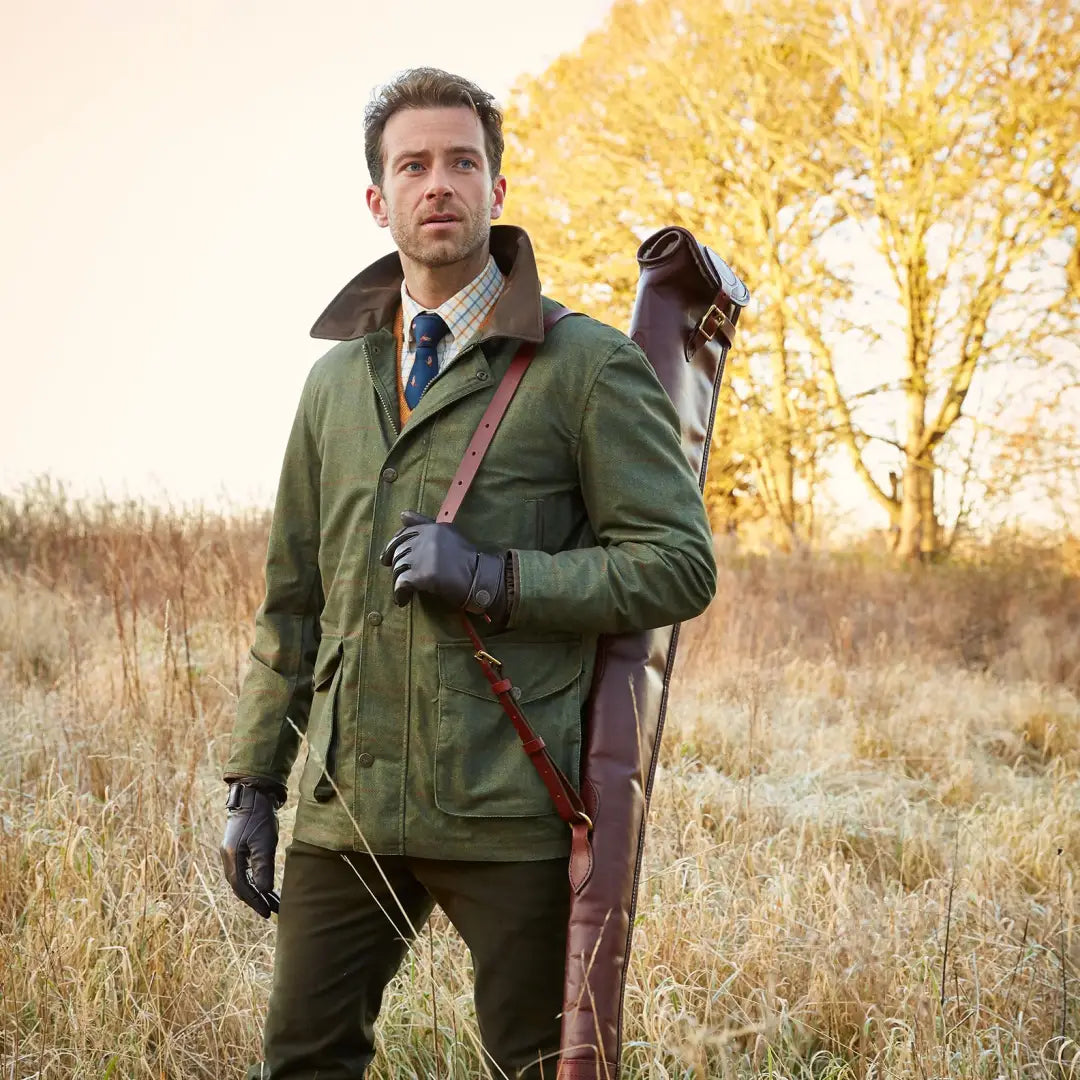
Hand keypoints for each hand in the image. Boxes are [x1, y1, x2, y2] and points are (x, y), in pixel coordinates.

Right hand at [221, 779, 283, 918]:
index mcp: (231, 857)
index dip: (255, 902)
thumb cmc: (260, 817)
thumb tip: (264, 892)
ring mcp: (231, 853)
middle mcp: (228, 857)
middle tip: (272, 911)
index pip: (242, 888)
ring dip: (257, 892)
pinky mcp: (237, 849)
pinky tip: (266, 886)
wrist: (253, 796)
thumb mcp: (265, 843)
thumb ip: (263, 868)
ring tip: (273, 902)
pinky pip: (245, 871)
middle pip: (241, 887)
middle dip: (256, 900)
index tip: (268, 913)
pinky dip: (255, 881)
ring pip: (243, 880)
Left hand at [380, 511, 507, 623]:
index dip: (392, 547)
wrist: (481, 579)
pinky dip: (400, 594)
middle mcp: (427, 539)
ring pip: (398, 568)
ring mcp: (424, 557)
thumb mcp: (448, 534)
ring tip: (404, 591)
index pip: (403, 534)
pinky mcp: (424, 575)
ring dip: (398, 582)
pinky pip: (402, 584)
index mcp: (432, 528)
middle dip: (396, 567)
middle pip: (399, 552)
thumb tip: (402, 514)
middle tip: (400, 578)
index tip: (388, 559)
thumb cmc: (466, 559)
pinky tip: (404, 600)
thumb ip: (424, 523)